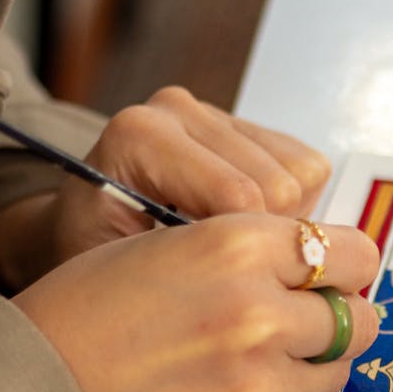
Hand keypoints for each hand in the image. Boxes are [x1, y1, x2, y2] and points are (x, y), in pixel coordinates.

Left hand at [0, 87, 331, 287]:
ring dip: (282, 220)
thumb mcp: (127, 275)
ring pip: (304, 174)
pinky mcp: (246, 125)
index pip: (243, 196)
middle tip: (226, 262)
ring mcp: (214, 114)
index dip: (249, 252)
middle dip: (267, 235)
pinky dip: (294, 205)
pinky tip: (246, 221)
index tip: (222, 280)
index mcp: (140, 137)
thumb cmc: (96, 261)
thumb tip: (260, 276)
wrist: (83, 233)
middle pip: (281, 185)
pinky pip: (309, 167)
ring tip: (231, 240)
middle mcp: (177, 111)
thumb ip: (189, 266)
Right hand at [12, 213, 380, 391]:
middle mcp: (258, 312)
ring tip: (262, 354)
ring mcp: (259, 381)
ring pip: (336, 368)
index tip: (338, 272)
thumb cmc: (98, 307)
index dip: (347, 263)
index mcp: (237, 245)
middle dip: (341, 315)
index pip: (351, 251)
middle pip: (358, 317)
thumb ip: (258, 248)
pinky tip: (227, 390)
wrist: (40, 390)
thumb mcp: (177, 242)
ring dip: (315, 360)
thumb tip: (331, 262)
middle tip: (310, 317)